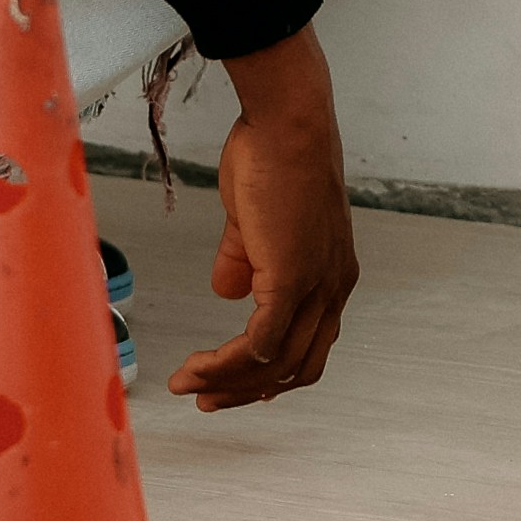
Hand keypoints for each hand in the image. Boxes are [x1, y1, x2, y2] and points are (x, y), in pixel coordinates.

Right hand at [177, 30, 356, 408]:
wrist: (286, 122)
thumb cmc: (271, 155)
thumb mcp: (254, 217)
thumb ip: (243, 258)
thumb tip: (226, 291)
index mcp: (331, 274)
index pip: (310, 345)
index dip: (274, 373)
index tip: (238, 384)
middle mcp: (333, 288)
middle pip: (297, 367)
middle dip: (247, 391)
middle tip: (205, 398)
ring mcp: (317, 287)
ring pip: (277, 363)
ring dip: (229, 383)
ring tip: (187, 385)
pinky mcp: (292, 280)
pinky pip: (261, 343)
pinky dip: (227, 363)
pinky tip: (199, 367)